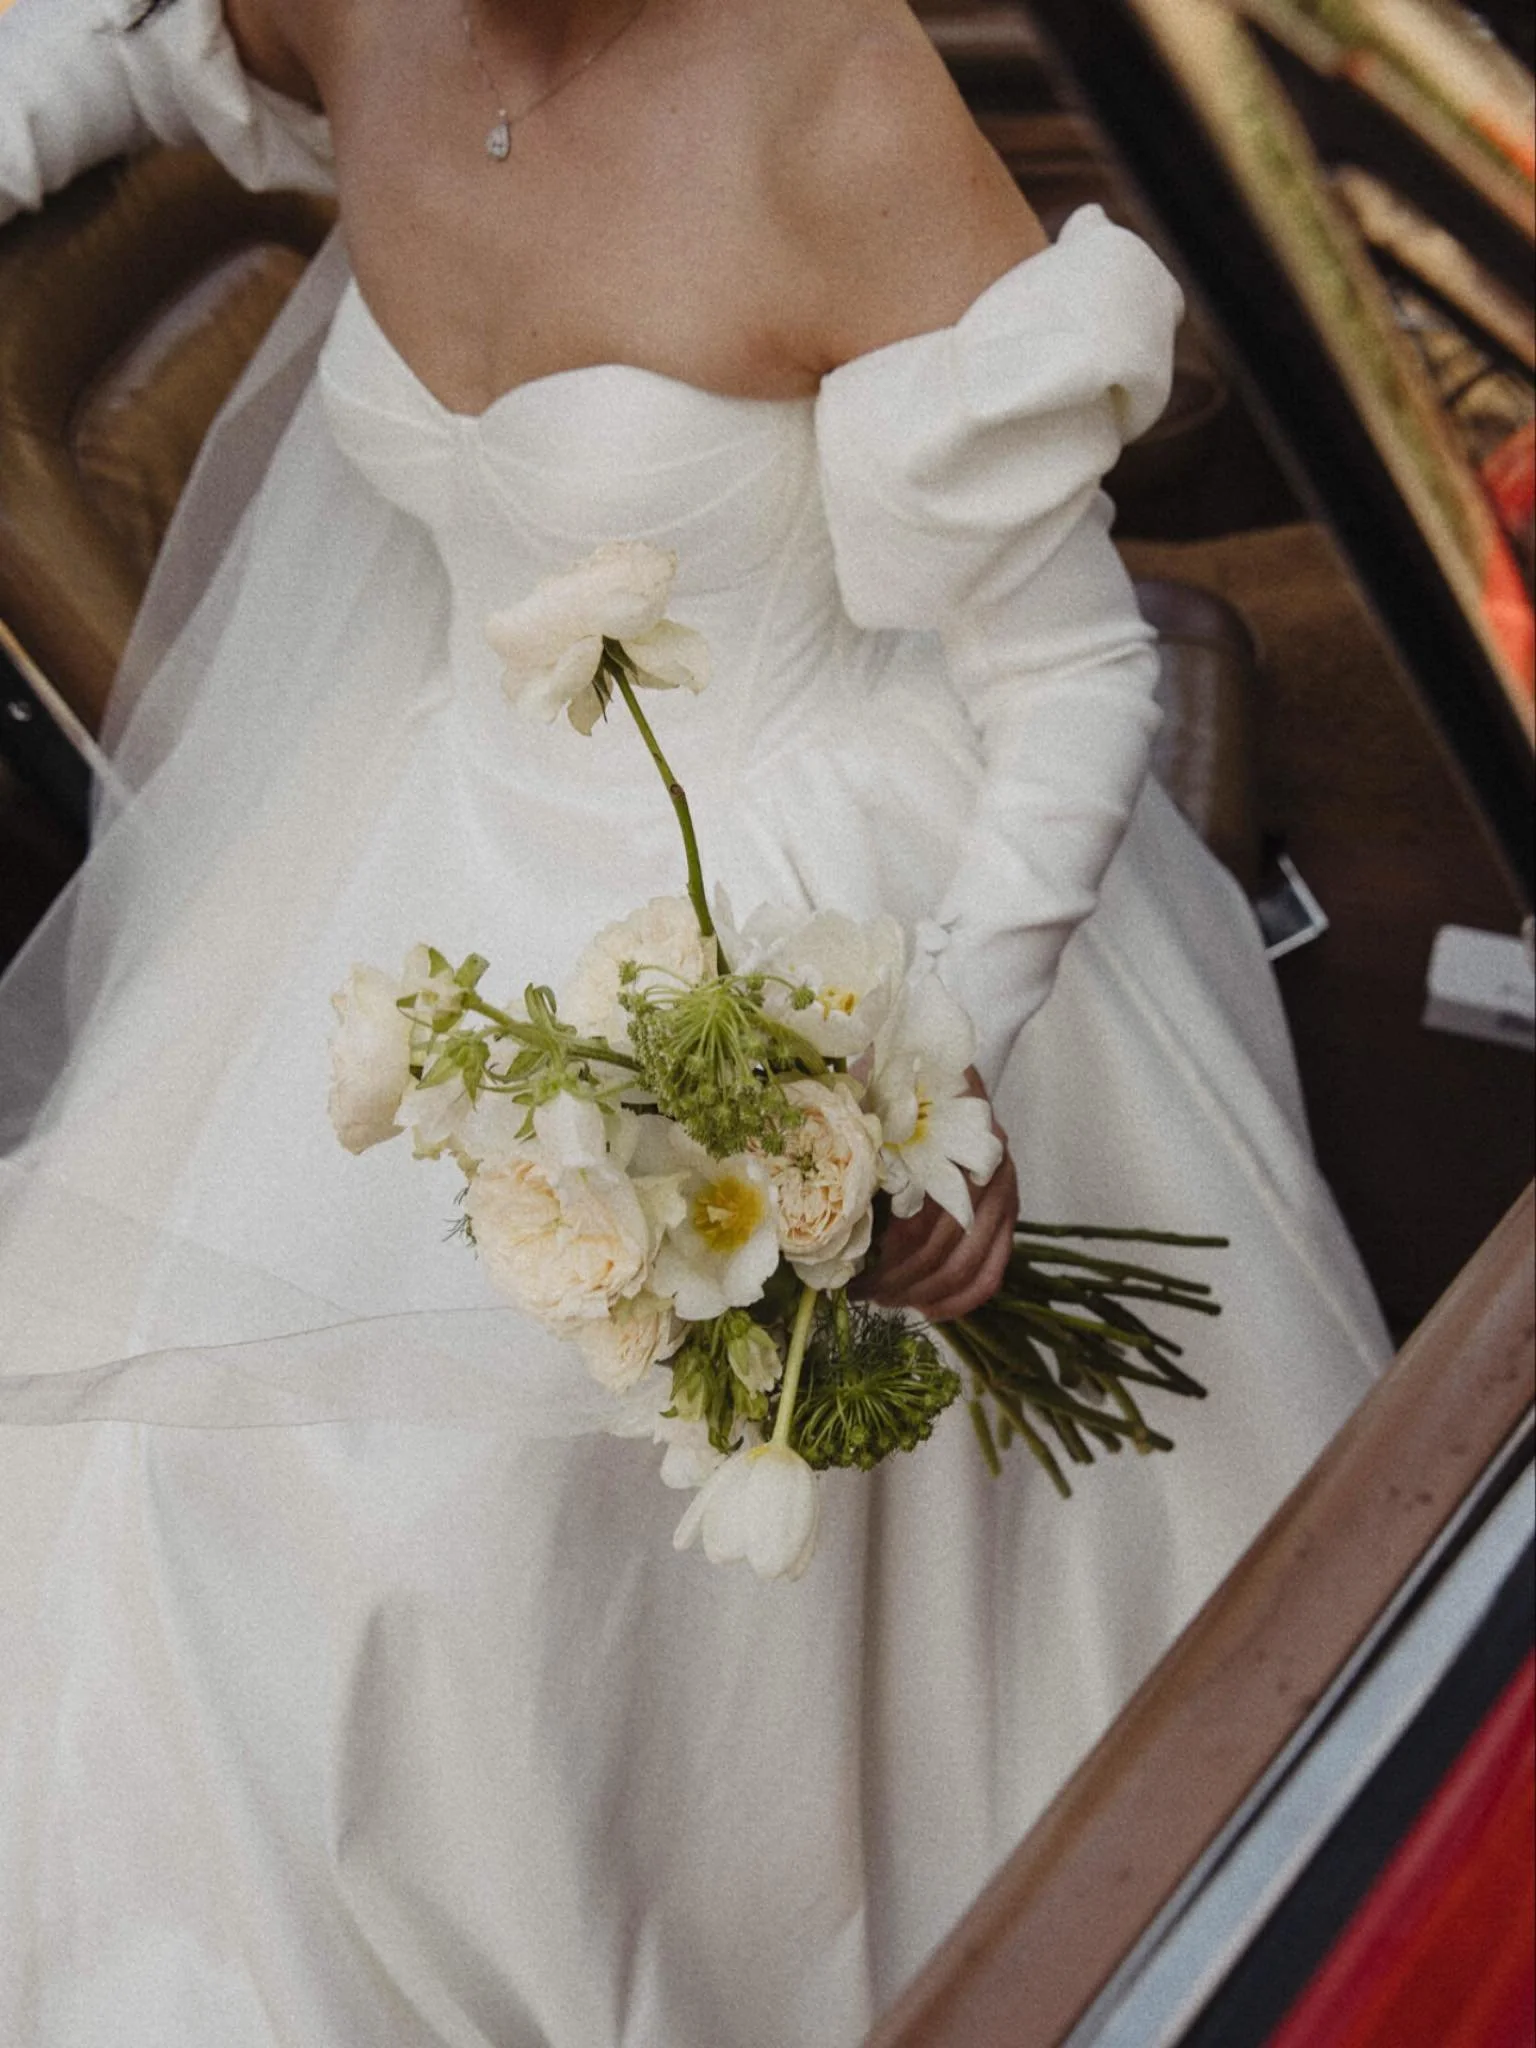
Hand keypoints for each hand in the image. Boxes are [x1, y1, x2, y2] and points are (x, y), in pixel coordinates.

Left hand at [857, 1072, 1016, 1321]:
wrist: (940, 1061)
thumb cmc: (897, 1083)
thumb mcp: (871, 1100)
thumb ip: (856, 1138)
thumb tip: (818, 1196)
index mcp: (956, 1139)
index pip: (923, 1218)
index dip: (886, 1255)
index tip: (850, 1274)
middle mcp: (990, 1168)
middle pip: (943, 1248)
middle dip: (898, 1280)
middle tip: (860, 1294)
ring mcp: (1005, 1193)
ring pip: (967, 1266)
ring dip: (922, 1293)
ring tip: (884, 1301)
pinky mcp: (1009, 1213)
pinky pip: (992, 1271)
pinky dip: (960, 1299)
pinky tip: (927, 1309)